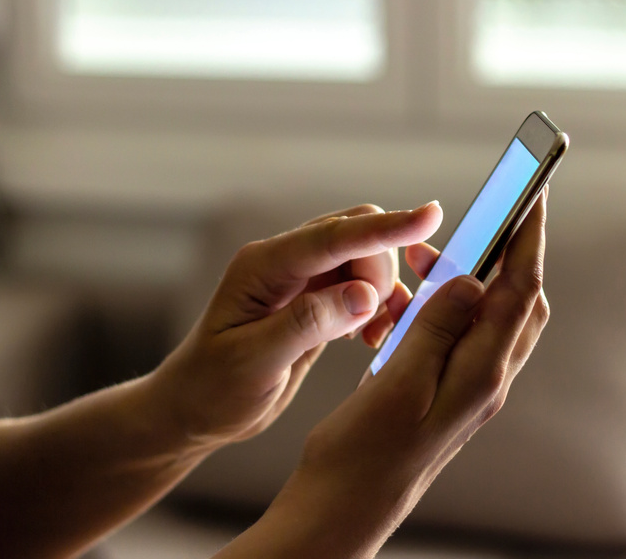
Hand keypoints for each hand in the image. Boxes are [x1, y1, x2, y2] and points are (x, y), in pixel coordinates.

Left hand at [150, 202, 442, 447]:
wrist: (194, 410)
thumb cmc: (213, 389)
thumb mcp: (256, 363)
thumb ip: (310, 323)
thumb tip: (365, 295)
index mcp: (263, 267)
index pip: (334, 236)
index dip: (386, 228)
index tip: (432, 216)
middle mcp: (283, 262)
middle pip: (357, 237)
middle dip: (383, 270)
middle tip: (380, 322)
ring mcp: (300, 279)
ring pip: (365, 260)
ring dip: (384, 292)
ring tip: (374, 337)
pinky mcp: (314, 299)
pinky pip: (361, 286)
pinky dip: (378, 307)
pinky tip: (368, 339)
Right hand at [250, 189, 549, 557]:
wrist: (346, 509)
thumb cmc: (362, 456)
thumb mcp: (397, 384)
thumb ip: (436, 329)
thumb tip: (472, 279)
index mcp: (480, 376)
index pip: (520, 290)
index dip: (529, 237)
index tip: (533, 191)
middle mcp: (486, 382)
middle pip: (517, 301)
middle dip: (504, 253)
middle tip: (479, 219)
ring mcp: (471, 391)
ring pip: (489, 318)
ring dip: (464, 280)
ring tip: (420, 262)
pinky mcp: (450, 395)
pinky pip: (462, 338)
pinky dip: (442, 309)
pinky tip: (405, 305)